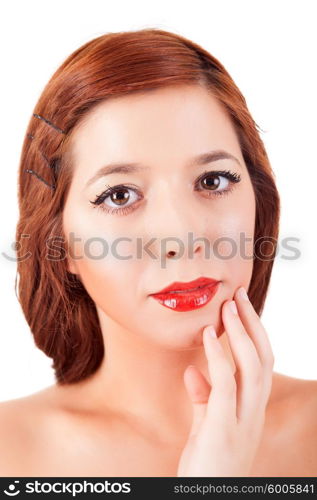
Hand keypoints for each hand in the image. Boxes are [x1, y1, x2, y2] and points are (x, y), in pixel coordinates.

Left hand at [177, 286, 273, 476]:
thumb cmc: (206, 467)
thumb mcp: (206, 427)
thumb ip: (203, 398)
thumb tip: (193, 370)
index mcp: (252, 411)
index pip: (261, 364)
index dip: (253, 334)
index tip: (239, 308)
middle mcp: (254, 414)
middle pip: (263, 359)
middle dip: (252, 324)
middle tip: (237, 294)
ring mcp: (242, 422)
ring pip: (253, 367)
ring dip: (240, 333)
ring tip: (228, 306)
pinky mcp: (222, 429)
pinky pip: (225, 385)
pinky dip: (218, 356)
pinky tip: (208, 335)